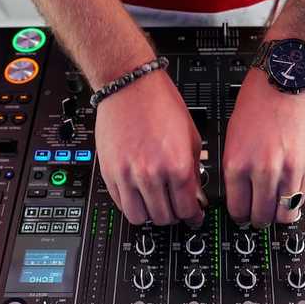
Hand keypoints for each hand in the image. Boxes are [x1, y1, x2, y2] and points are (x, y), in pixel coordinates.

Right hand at [95, 70, 204, 226]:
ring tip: (156, 203)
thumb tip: (195, 196)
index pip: (187, 210)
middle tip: (176, 207)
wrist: (129, 86)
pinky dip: (132, 205)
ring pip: (140, 217)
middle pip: (164, 217)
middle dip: (174, 216)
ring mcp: (127, 175)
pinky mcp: (109, 173)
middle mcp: (151, 174)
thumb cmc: (160, 103)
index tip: (194, 217)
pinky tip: (140, 194)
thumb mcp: (191, 136)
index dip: (193, 216)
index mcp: (177, 165)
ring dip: (151, 214)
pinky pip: (121, 204)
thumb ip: (194, 171)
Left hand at [223, 68, 304, 226]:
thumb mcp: (233, 137)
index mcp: (238, 164)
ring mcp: (289, 170)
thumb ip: (236, 169)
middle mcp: (263, 170)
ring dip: (279, 214)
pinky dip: (294, 200)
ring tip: (275, 207)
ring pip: (285, 214)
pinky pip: (302, 198)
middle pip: (261, 217)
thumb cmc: (258, 101)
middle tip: (258, 215)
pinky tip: (288, 192)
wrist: (286, 80)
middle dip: (258, 220)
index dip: (239, 217)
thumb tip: (240, 195)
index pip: (237, 210)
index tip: (242, 216)